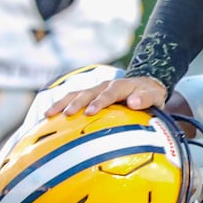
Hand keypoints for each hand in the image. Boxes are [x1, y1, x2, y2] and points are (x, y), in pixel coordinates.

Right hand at [46, 75, 167, 116]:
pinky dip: (61, 106)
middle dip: (76, 103)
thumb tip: (132, 102)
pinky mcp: (89, 95)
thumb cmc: (149, 95)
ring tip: (48, 115)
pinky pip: (73, 99)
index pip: (109, 93)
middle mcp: (105, 86)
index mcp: (120, 86)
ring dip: (62, 103)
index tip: (89, 112)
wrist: (144, 84)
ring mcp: (95, 90)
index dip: (99, 102)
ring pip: (76, 94)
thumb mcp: (153, 96)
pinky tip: (48, 117)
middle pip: (88, 93)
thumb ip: (145, 99)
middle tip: (66, 114)